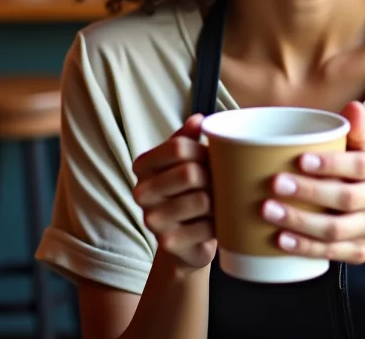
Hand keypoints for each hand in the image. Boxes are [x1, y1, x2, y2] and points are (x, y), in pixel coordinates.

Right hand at [130, 114, 216, 275]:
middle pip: (189, 173)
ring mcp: (152, 220)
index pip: (177, 147)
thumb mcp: (186, 161)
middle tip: (223, 181)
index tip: (215, 158)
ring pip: (201, 200)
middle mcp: (141, 192)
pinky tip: (217, 223)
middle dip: (214, 176)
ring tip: (222, 201)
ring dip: (220, 200)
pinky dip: (220, 224)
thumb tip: (198, 119)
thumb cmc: (190, 192)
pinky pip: (206, 227)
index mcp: (143, 165)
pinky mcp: (167, 243)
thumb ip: (189, 138)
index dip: (204, 150)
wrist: (187, 241)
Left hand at [261, 101, 364, 265]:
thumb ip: (354, 130)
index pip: (358, 166)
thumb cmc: (361, 177)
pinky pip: (330, 252)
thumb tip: (352, 106)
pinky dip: (305, 248)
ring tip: (268, 211)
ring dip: (300, 222)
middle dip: (308, 192)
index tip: (300, 160)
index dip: (330, 164)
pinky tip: (281, 240)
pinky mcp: (358, 252)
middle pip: (344, 199)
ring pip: (335, 230)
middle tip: (274, 184)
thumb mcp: (362, 150)